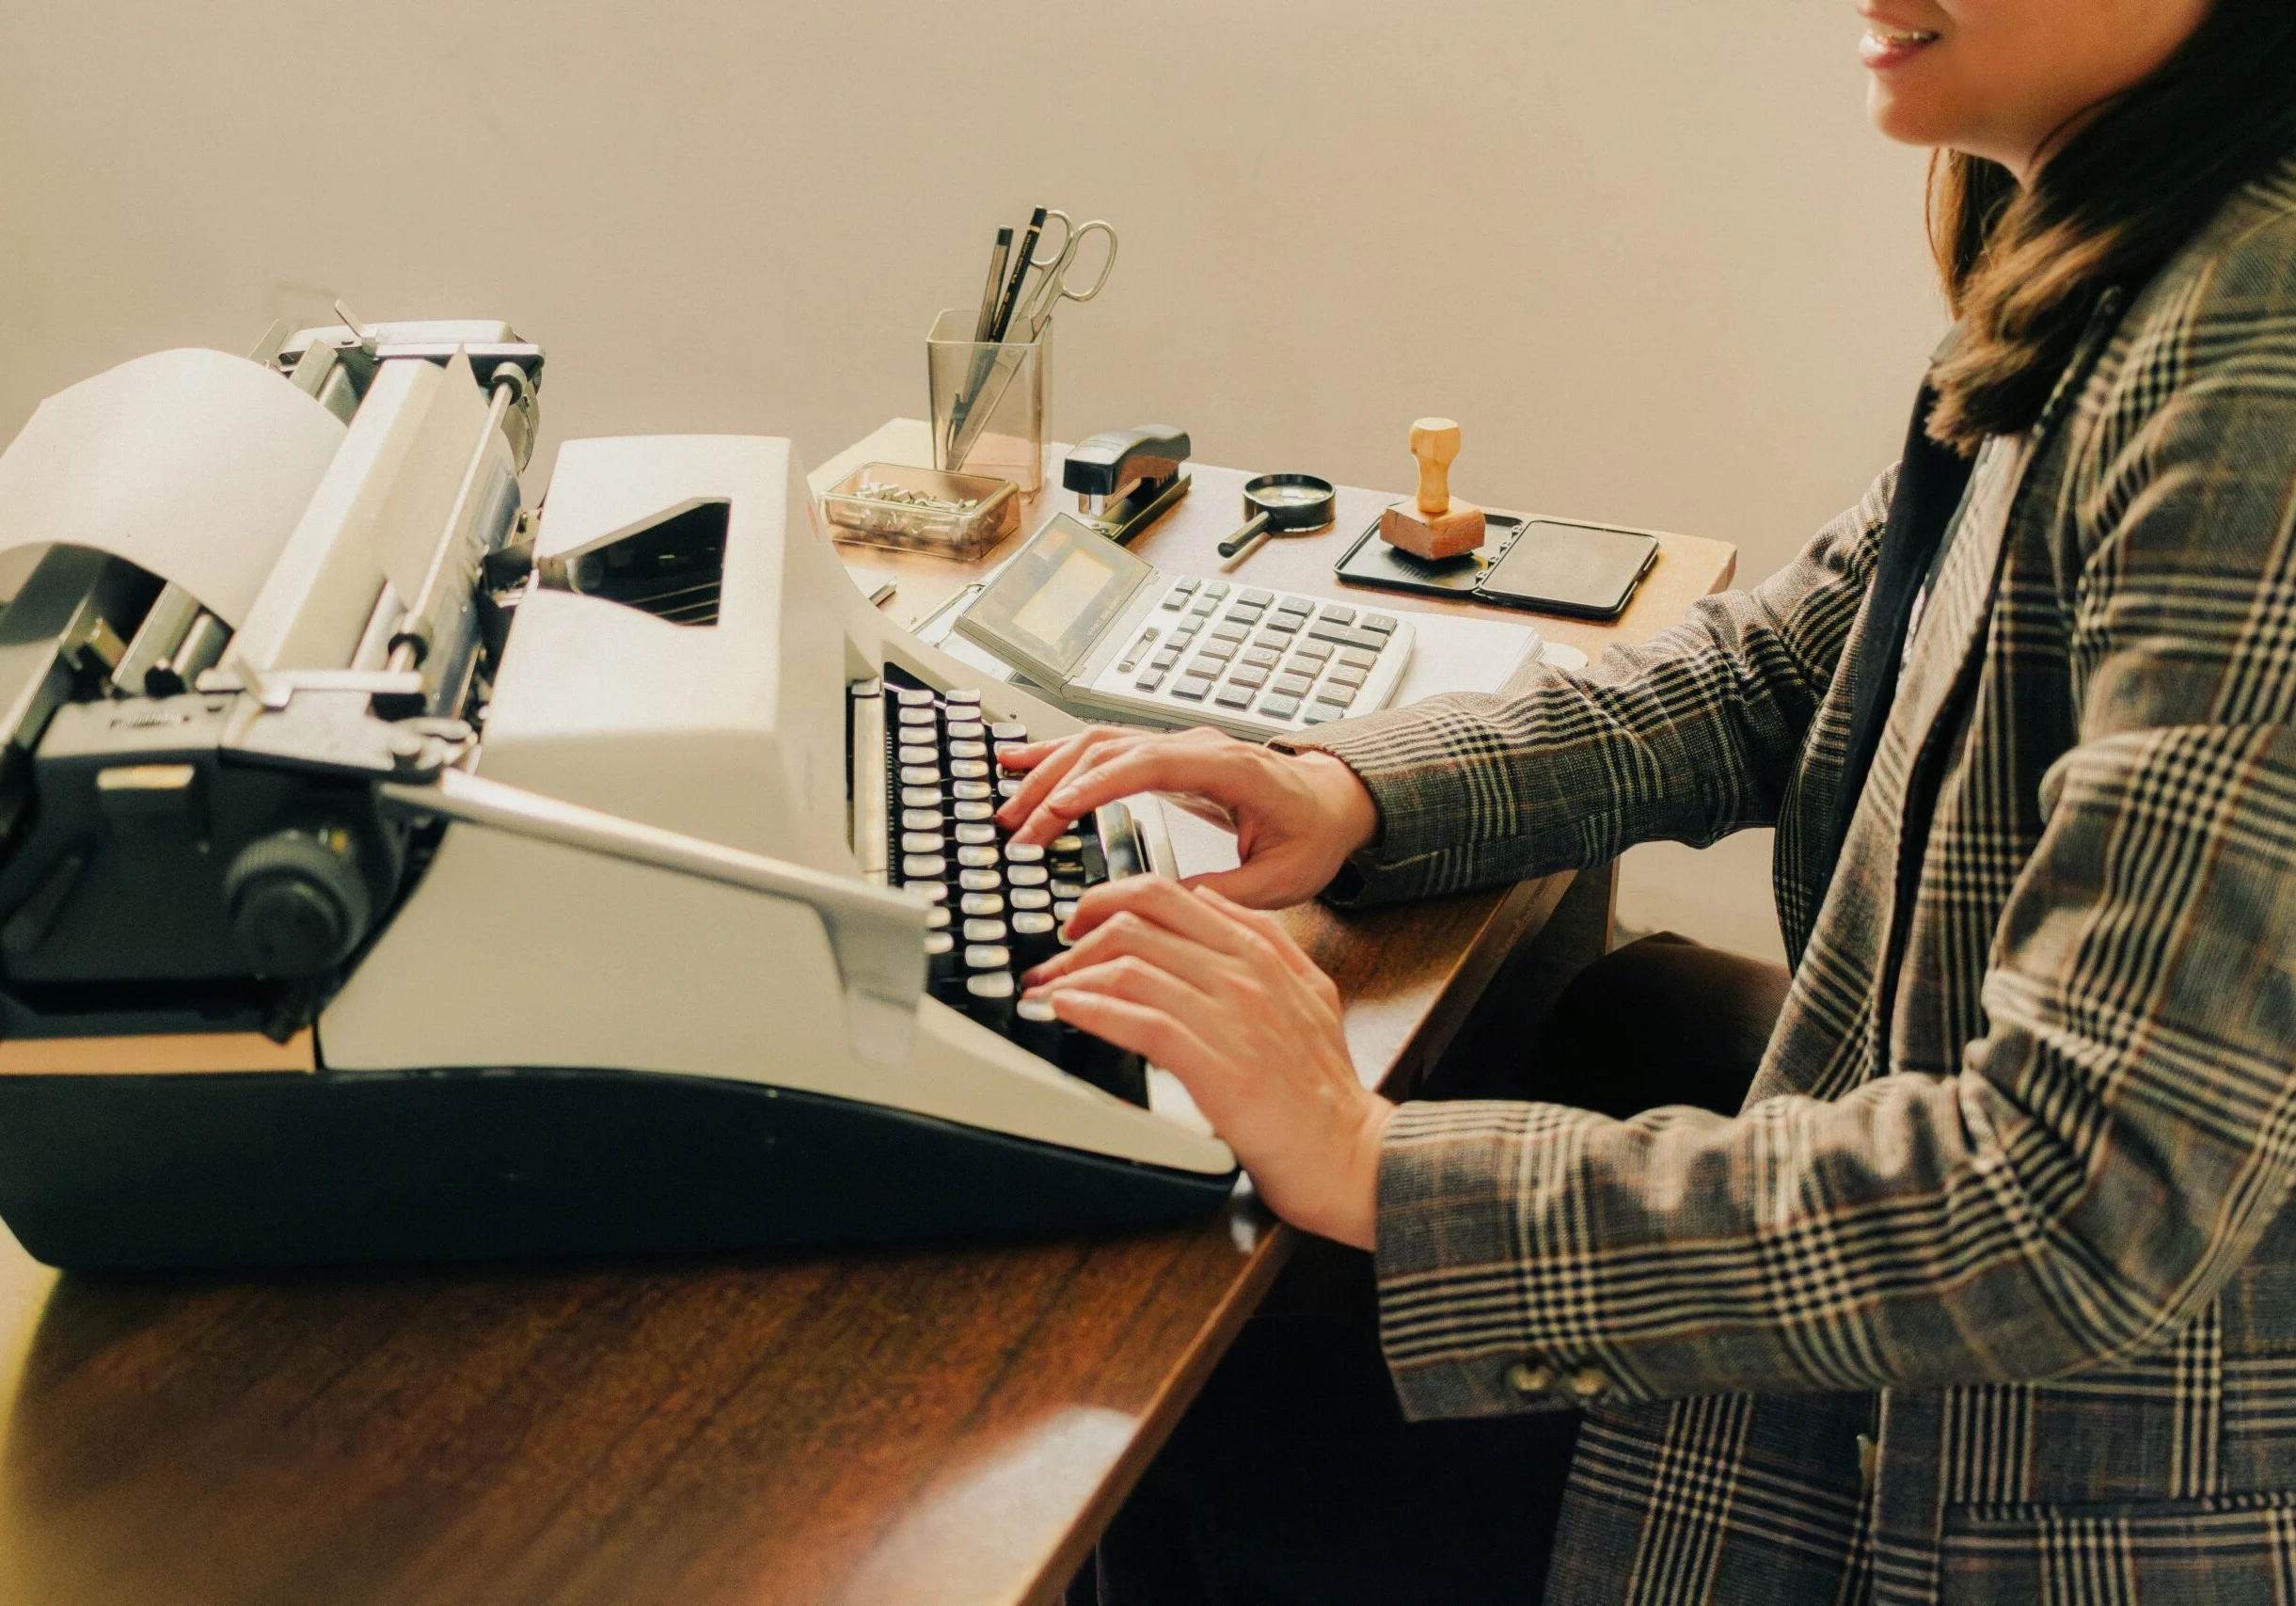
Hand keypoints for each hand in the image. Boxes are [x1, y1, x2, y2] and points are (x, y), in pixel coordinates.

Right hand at [993, 725, 1379, 909]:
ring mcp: (1179, 747)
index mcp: (1231, 768)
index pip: (1149, 762)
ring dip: (1048, 771)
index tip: (1054, 813)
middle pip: (1110, 749)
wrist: (1334, 803)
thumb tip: (1164, 906)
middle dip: (1055, 785)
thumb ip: (1224, 891)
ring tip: (1008, 806)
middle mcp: (1198, 747)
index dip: (1095, 784)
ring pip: (1099, 743)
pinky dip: (1059, 755)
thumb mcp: (1280, 879)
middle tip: (1016, 830)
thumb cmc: (1313, 836)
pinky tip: (1019, 762)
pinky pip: (1105, 748)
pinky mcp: (1166, 757)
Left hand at [1022, 876, 1391, 1248]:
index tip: (1081, 920)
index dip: (1111, 898)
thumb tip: (1209, 899)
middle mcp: (1244, 975)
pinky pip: (1140, 1021)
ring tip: (1046, 990)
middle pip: (1140, 921)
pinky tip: (1065, 1010)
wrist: (1347, 1151)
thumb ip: (1266, 939)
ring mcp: (1231, 1018)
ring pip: (1132, 965)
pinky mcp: (1215, 1066)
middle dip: (1080, 933)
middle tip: (1051, 958)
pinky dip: (1092, 1010)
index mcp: (1260, 952)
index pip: (1170, 894)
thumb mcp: (1311, 990)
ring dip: (1073, 974)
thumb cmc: (1323, 1084)